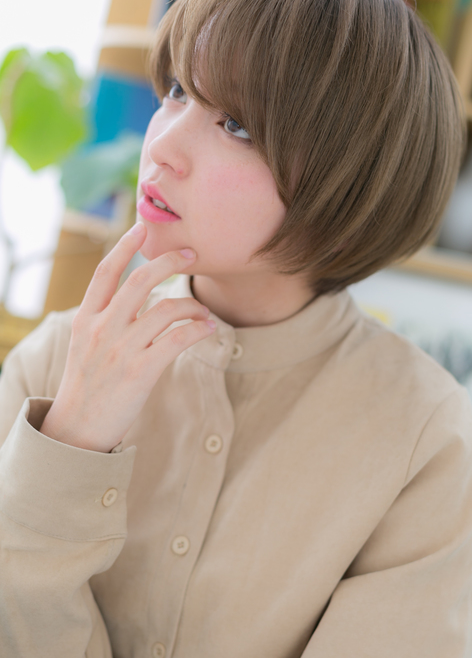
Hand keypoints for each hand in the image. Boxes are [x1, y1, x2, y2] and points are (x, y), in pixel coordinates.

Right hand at [40, 222, 214, 452]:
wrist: (78, 428)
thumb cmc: (87, 386)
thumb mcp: (83, 345)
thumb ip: (104, 319)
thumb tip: (134, 298)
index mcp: (85, 319)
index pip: (105, 273)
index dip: (124, 247)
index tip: (142, 229)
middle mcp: (101, 329)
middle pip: (139, 281)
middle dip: (169, 262)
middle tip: (191, 256)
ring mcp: (120, 350)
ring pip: (165, 310)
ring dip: (192, 305)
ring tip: (203, 311)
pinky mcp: (140, 372)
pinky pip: (177, 340)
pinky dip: (197, 330)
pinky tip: (207, 329)